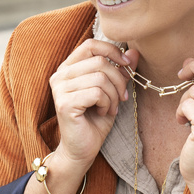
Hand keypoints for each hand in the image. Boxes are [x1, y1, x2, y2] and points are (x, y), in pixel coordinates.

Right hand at [50, 39, 138, 174]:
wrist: (83, 149)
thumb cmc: (96, 119)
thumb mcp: (112, 91)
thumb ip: (121, 71)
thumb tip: (134, 51)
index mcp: (69, 68)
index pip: (91, 45)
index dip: (112, 51)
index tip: (127, 65)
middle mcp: (60, 75)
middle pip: (99, 62)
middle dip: (119, 80)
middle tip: (121, 97)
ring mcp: (60, 88)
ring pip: (100, 78)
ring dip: (113, 95)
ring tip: (111, 108)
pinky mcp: (64, 103)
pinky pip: (96, 93)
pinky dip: (107, 104)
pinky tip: (103, 113)